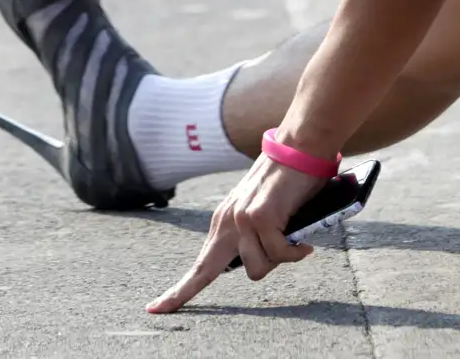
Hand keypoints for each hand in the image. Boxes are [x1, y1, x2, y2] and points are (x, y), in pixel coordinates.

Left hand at [146, 154, 326, 313]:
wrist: (299, 149)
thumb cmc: (287, 183)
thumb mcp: (260, 212)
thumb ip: (252, 237)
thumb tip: (259, 263)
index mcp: (223, 221)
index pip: (198, 265)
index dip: (178, 291)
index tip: (154, 309)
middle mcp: (226, 221)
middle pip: (214, 272)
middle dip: (230, 278)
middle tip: (237, 272)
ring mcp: (241, 219)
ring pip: (257, 268)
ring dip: (279, 258)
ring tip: (292, 238)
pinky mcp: (260, 217)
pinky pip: (280, 254)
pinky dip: (296, 252)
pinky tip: (304, 242)